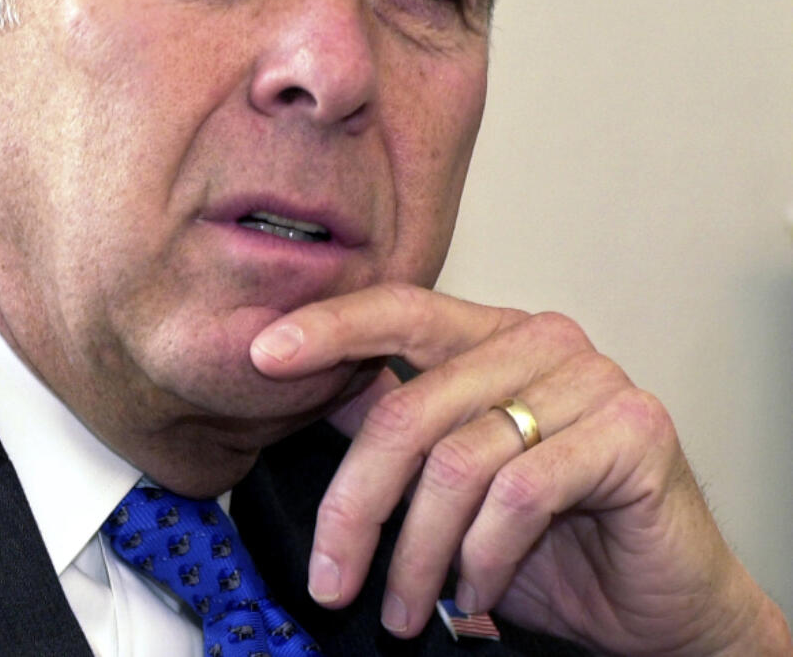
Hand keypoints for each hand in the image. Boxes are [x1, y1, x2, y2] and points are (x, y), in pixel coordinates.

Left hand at [249, 284, 791, 655]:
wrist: (656, 603)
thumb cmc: (548, 538)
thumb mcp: (448, 476)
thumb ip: (389, 425)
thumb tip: (301, 394)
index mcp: (492, 335)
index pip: (399, 309)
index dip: (328, 328)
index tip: (261, 357)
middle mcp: (542, 342)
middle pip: (411, 410)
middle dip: (356, 505)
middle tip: (331, 579)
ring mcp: (593, 379)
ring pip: (459, 461)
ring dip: (418, 553)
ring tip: (406, 608)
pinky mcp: (635, 429)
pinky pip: (522, 492)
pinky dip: (482, 558)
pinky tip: (474, 596)